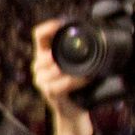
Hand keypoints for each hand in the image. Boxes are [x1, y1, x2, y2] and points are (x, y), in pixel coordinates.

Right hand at [30, 19, 96, 134]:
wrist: (72, 110)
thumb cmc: (76, 85)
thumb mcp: (74, 64)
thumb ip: (75, 51)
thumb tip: (96, 32)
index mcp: (44, 53)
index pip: (39, 35)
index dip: (48, 27)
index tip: (60, 23)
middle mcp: (39, 66)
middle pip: (44, 54)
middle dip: (58, 55)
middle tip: (75, 54)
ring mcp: (41, 80)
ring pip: (53, 69)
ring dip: (71, 70)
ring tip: (85, 71)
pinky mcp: (49, 92)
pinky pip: (62, 84)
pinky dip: (75, 81)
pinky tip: (84, 80)